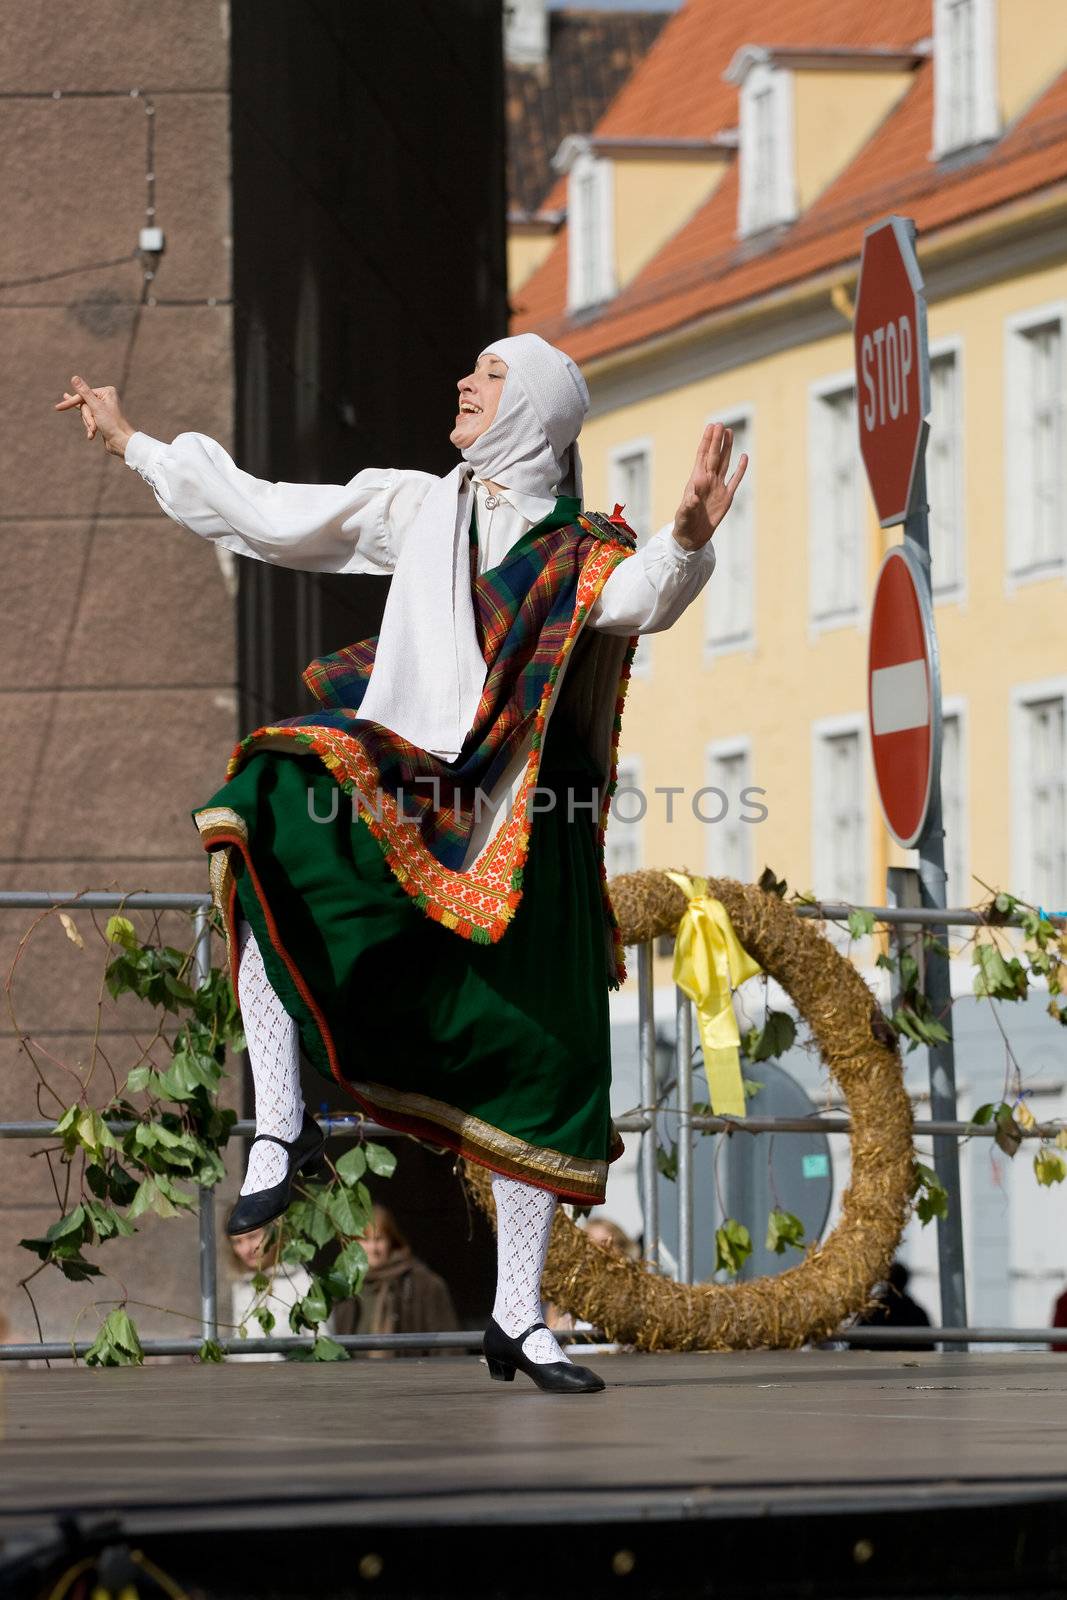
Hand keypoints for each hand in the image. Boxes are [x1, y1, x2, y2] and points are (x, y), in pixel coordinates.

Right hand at [53, 375, 135, 457]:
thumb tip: (74, 378)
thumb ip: (84, 392)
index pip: (83, 395)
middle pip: (84, 405)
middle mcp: (105, 398)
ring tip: (95, 431)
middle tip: (93, 426)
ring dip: (89, 424)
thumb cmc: (111, 424)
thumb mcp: (96, 407)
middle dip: (87, 418)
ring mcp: (103, 408)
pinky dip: (90, 428)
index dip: (71, 402)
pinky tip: (91, 435)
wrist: (121, 442)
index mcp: (106, 392)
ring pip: (85, 414)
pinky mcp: (101, 418)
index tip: (58, 407)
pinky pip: (89, 420)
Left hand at [671, 422, 748, 551]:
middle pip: (714, 456)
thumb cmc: (684, 523)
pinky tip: (744, 456)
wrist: (692, 536)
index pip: (702, 456)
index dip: (706, 442)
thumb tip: (694, 496)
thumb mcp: (684, 514)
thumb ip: (689, 504)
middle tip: (720, 424)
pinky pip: (735, 480)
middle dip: (717, 440)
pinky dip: (740, 469)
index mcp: (696, 481)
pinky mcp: (727, 497)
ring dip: (727, 448)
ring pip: (724, 463)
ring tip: (729, 432)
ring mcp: (718, 487)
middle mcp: (708, 480)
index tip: (710, 427)